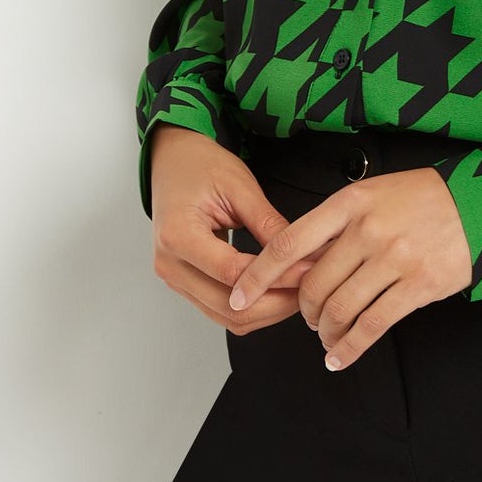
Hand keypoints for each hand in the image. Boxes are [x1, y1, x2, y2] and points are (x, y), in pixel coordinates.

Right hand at [148, 126, 317, 335]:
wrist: (173, 163)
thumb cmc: (200, 166)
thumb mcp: (239, 186)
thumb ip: (268, 223)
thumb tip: (301, 254)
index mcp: (177, 235)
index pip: (232, 272)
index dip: (276, 277)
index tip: (308, 270)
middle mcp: (170, 265)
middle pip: (230, 307)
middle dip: (276, 303)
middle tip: (311, 285)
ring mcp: (175, 279)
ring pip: (227, 318)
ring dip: (267, 311)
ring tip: (300, 290)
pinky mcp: (186, 284)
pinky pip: (221, 310)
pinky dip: (253, 307)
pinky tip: (278, 292)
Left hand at [227, 166, 473, 368]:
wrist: (477, 204)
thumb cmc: (419, 199)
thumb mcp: (372, 194)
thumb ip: (335, 224)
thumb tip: (294, 261)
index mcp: (350, 203)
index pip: (290, 242)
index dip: (259, 275)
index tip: (239, 295)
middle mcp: (368, 230)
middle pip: (313, 285)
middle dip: (303, 310)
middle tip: (308, 316)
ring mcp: (394, 258)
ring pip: (339, 309)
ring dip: (325, 330)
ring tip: (326, 334)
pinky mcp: (418, 285)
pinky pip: (372, 326)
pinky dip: (349, 348)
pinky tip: (339, 356)